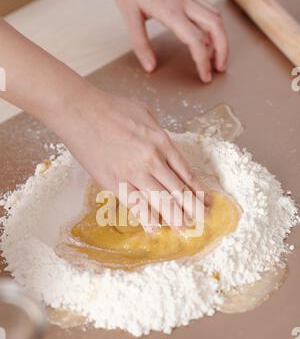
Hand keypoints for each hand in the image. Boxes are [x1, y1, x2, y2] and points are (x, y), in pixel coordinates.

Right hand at [60, 85, 204, 229]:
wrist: (80, 111)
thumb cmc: (110, 108)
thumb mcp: (145, 112)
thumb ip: (158, 132)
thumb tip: (164, 147)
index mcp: (162, 142)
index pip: (186, 173)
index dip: (197, 190)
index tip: (205, 201)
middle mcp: (152, 160)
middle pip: (178, 191)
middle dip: (193, 209)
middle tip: (203, 221)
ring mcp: (134, 173)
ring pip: (161, 201)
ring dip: (175, 218)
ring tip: (185, 230)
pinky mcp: (115, 183)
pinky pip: (135, 205)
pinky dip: (147, 219)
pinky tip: (155, 229)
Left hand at [111, 0, 227, 82]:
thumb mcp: (129, 16)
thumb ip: (140, 44)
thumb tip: (150, 67)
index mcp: (171, 11)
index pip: (196, 40)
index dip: (203, 62)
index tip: (204, 77)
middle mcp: (184, 2)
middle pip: (216, 26)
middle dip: (223, 49)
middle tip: (219, 69)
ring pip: (216, 16)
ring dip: (221, 38)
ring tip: (216, 58)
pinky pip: (208, 10)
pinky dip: (213, 27)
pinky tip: (207, 39)